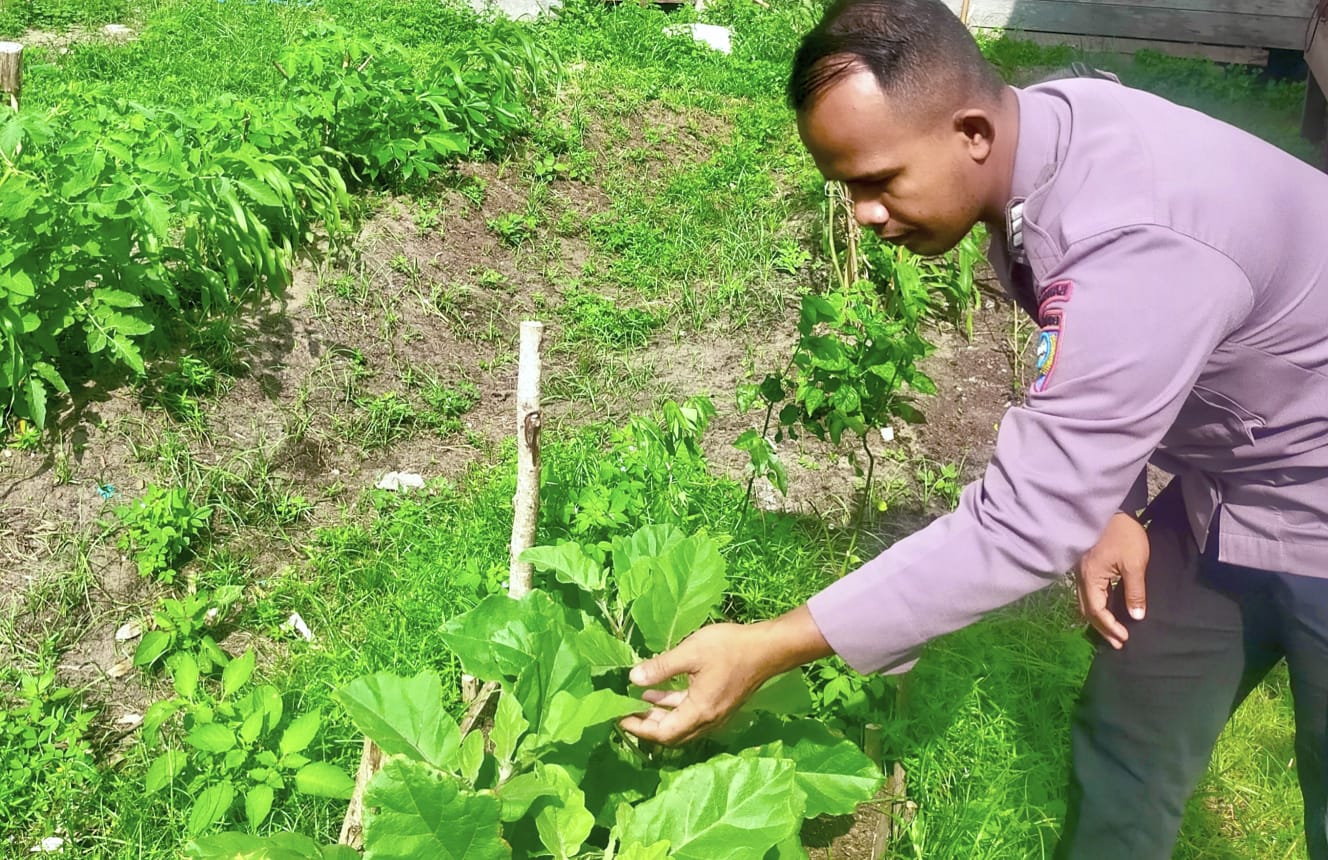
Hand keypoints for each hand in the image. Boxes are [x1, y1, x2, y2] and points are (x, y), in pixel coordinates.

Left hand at [620, 605, 831, 745]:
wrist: (768, 648)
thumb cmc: (730, 648)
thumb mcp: (690, 653)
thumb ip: (661, 667)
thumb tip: (632, 679)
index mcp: (699, 712)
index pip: (663, 733)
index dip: (638, 728)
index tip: (618, 717)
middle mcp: (707, 720)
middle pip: (671, 734)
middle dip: (646, 725)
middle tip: (623, 712)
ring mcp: (715, 713)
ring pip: (681, 724)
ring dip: (658, 715)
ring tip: (636, 701)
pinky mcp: (719, 704)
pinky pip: (690, 713)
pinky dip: (672, 706)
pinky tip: (658, 692)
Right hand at [1076, 512, 1149, 648]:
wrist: (1113, 508)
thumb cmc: (1124, 535)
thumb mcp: (1134, 564)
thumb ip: (1134, 591)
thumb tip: (1136, 616)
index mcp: (1091, 578)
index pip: (1097, 611)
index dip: (1110, 627)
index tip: (1125, 638)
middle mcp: (1081, 577)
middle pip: (1087, 610)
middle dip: (1102, 628)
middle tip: (1118, 643)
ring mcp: (1080, 571)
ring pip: (1085, 602)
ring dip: (1099, 618)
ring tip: (1113, 631)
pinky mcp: (1085, 566)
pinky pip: (1088, 593)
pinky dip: (1097, 606)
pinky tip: (1107, 608)